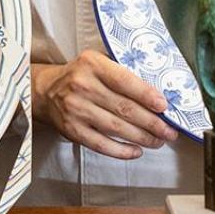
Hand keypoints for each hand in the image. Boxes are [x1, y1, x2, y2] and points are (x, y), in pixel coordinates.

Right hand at [32, 50, 178, 159]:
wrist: (45, 91)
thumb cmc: (80, 76)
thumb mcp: (97, 63)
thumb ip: (121, 73)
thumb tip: (157, 95)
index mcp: (93, 64)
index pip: (125, 81)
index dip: (147, 95)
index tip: (164, 107)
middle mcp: (83, 86)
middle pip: (125, 108)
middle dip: (152, 122)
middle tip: (169, 131)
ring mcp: (77, 110)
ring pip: (117, 128)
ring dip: (142, 137)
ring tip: (158, 141)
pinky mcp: (72, 130)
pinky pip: (102, 144)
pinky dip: (122, 150)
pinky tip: (136, 150)